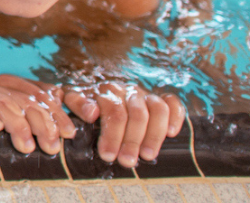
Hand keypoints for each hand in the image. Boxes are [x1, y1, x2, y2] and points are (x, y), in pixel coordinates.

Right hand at [0, 74, 73, 155]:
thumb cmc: (8, 125)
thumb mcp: (34, 118)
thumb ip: (58, 114)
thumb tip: (93, 113)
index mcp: (23, 83)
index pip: (45, 96)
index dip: (59, 116)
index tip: (70, 135)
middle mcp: (4, 83)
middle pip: (28, 101)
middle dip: (42, 125)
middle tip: (51, 147)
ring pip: (5, 104)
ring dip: (17, 126)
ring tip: (26, 147)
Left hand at [64, 81, 185, 167]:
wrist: (99, 88)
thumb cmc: (86, 101)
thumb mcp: (73, 98)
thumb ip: (78, 103)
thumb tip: (92, 113)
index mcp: (108, 91)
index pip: (114, 113)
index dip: (112, 136)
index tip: (108, 156)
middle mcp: (129, 91)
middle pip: (137, 115)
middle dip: (132, 141)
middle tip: (127, 161)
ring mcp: (146, 94)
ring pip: (157, 110)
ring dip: (154, 135)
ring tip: (147, 156)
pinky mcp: (160, 98)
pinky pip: (173, 103)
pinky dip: (176, 117)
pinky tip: (171, 134)